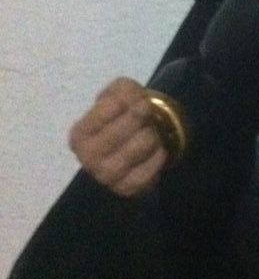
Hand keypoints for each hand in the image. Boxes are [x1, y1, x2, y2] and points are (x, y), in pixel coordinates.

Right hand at [68, 77, 167, 197]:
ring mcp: (106, 176)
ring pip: (141, 146)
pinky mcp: (126, 189)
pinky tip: (156, 151)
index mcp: (80, 134)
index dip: (130, 99)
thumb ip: (124, 90)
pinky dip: (158, 157)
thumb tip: (136, 98)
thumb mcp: (117, 96)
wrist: (132, 148)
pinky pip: (150, 169)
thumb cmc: (120, 119)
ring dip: (153, 135)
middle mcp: (88, 157)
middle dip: (143, 117)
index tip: (138, 100)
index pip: (110, 106)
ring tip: (151, 133)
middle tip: (147, 116)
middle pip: (127, 126)